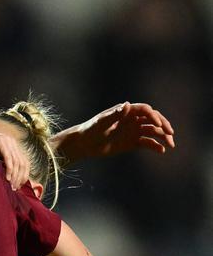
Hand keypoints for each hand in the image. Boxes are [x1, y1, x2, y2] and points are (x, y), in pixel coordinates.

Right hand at [0, 121, 29, 188]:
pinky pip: (8, 158)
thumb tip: (8, 178)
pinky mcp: (0, 142)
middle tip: (15, 188)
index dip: (24, 174)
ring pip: (16, 162)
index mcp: (13, 145)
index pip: (25, 162)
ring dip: (15, 176)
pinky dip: (9, 169)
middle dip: (20, 177)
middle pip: (22, 163)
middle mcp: (13, 142)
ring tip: (11, 186)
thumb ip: (2, 162)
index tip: (20, 185)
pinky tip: (7, 178)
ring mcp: (7, 141)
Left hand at [56, 102, 174, 161]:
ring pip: (152, 132)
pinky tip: (161, 151)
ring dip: (163, 137)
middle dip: (163, 126)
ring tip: (171, 145)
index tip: (158, 126)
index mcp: (127, 112)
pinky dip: (155, 146)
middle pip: (153, 120)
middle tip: (171, 134)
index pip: (145, 110)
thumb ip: (115, 114)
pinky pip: (147, 143)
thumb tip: (127, 105)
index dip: (153, 117)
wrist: (84, 144)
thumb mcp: (102, 122)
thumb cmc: (91, 130)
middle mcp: (133, 120)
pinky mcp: (132, 143)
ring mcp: (133, 131)